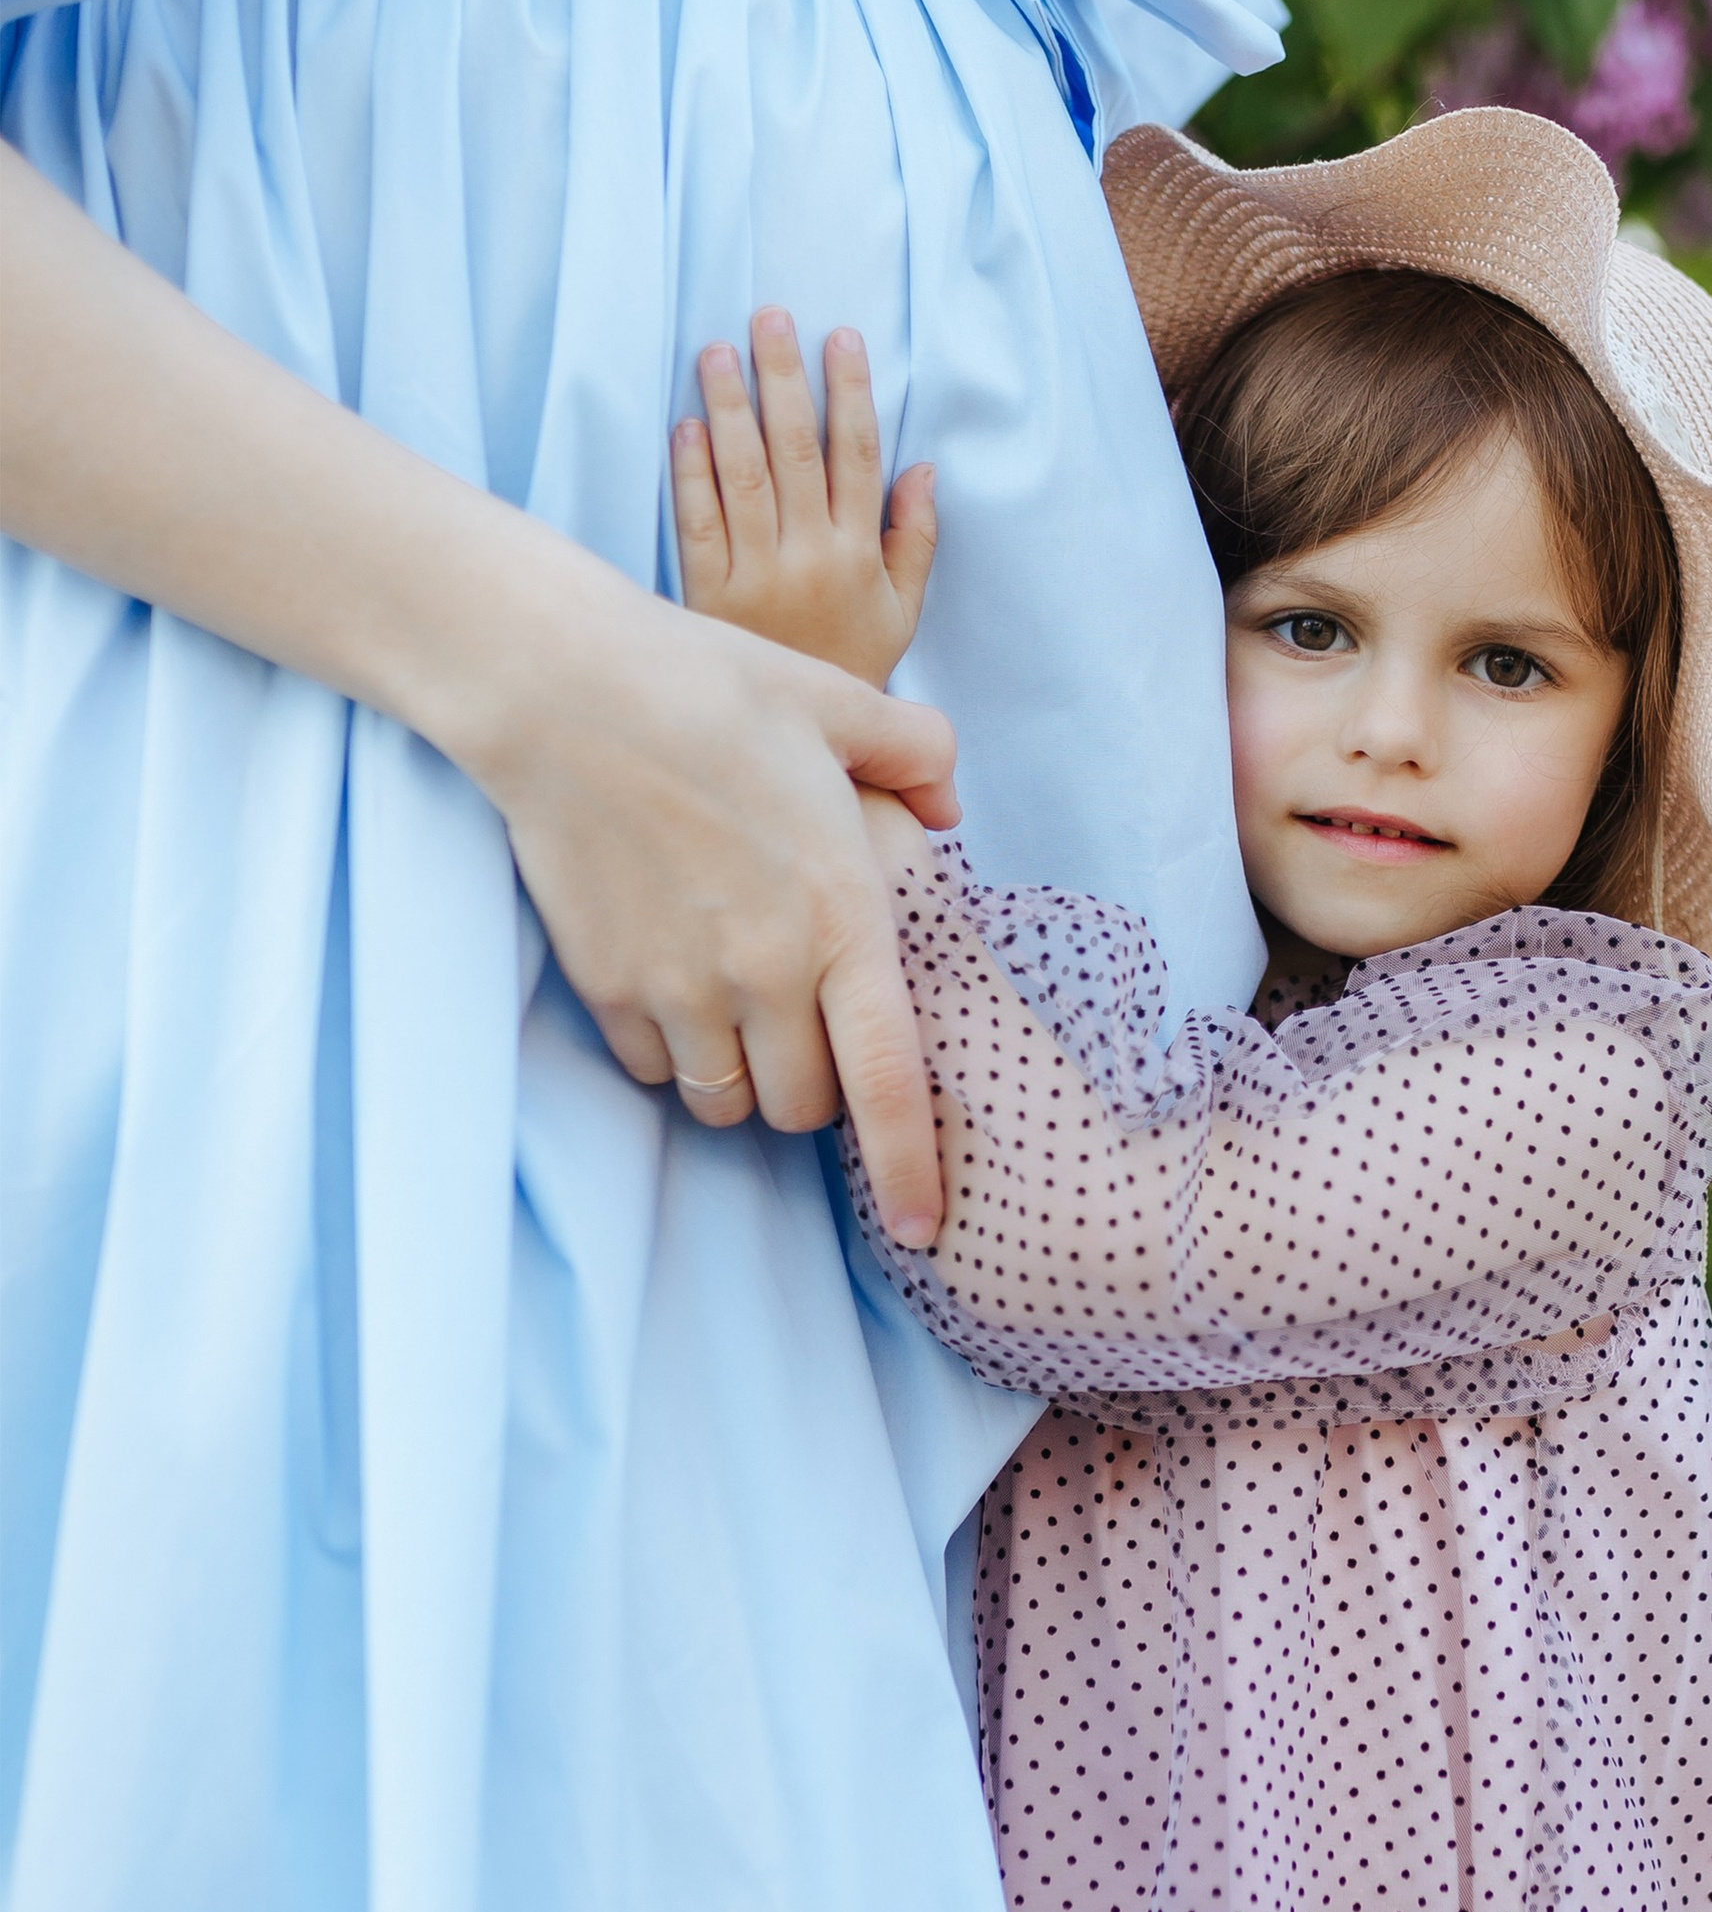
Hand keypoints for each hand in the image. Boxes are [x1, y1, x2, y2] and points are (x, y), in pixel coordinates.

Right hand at [469, 572, 959, 1239]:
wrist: (562, 690)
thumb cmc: (709, 685)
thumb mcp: (840, 701)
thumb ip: (919, 760)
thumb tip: (949, 816)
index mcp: (843, 915)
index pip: (888, 1082)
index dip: (911, 1169)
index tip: (926, 1227)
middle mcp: (766, 973)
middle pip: (804, 1109)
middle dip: (817, 1091)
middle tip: (812, 1031)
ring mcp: (679, 987)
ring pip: (725, 1102)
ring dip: (742, 1078)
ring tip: (739, 1010)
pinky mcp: (607, 985)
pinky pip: (650, 1068)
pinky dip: (669, 1051)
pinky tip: (672, 982)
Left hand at [673, 312, 934, 686]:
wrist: (797, 735)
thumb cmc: (853, 662)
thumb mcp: (904, 609)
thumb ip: (916, 538)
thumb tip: (921, 467)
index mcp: (861, 553)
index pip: (857, 456)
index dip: (851, 394)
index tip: (841, 339)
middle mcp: (812, 556)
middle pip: (797, 449)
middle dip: (784, 377)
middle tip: (771, 318)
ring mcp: (758, 573)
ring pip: (745, 474)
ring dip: (731, 406)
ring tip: (718, 351)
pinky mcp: (710, 593)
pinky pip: (700, 522)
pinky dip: (692, 471)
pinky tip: (687, 424)